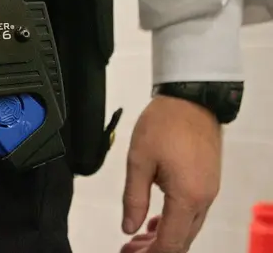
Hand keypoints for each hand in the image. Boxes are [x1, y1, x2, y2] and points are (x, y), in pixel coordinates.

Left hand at [122, 95, 222, 252]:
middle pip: (182, 240)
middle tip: (129, 249)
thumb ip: (134, 198)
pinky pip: (192, 213)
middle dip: (155, 249)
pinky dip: (174, 222)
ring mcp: (209, 191)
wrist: (191, 99)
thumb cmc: (164, 124)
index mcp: (187, 197)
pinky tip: (155, 222)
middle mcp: (203, 199)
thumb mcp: (138, 162)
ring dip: (164, 237)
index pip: (171, 243)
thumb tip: (129, 227)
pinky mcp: (207, 182)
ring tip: (136, 238)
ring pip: (187, 228)